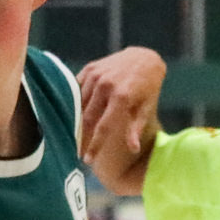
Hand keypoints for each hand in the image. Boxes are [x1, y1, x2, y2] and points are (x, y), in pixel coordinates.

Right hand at [77, 48, 165, 173]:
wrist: (143, 59)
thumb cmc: (147, 89)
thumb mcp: (146, 108)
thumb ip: (136, 128)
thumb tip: (133, 149)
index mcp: (121, 97)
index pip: (103, 127)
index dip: (94, 145)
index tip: (86, 159)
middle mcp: (106, 85)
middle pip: (86, 118)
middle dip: (80, 137)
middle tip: (77, 151)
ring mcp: (96, 75)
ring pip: (78, 104)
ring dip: (74, 120)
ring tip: (73, 135)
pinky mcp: (89, 69)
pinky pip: (76, 89)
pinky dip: (73, 101)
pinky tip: (72, 114)